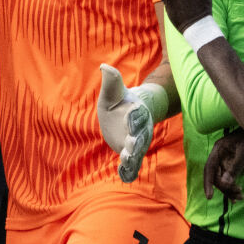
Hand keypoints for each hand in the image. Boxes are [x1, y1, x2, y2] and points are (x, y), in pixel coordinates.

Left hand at [96, 63, 162, 183]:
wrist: (128, 113)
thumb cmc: (119, 101)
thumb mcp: (113, 91)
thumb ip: (111, 81)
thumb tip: (103, 66)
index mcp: (136, 111)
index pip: (137, 113)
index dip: (135, 115)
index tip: (132, 116)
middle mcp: (140, 128)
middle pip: (140, 135)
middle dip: (136, 141)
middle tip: (131, 146)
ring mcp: (137, 142)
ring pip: (138, 151)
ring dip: (133, 157)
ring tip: (127, 161)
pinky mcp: (131, 153)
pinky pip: (133, 163)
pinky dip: (130, 170)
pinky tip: (124, 176)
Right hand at [204, 129, 243, 199]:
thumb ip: (235, 167)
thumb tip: (225, 183)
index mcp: (218, 150)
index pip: (209, 168)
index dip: (208, 183)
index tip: (210, 197)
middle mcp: (219, 156)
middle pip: (216, 176)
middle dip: (224, 188)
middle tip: (238, 195)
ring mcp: (225, 161)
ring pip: (222, 180)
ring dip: (229, 189)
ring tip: (241, 196)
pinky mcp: (232, 166)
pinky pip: (229, 179)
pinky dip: (232, 187)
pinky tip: (237, 196)